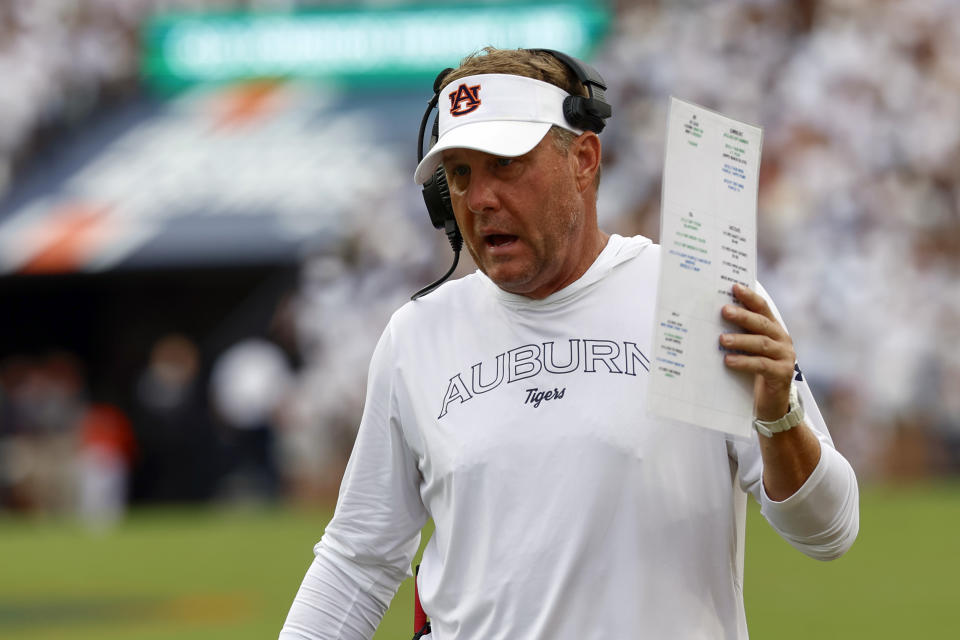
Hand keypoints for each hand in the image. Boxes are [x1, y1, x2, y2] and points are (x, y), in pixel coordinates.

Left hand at [719, 284, 795, 420]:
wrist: (771, 403)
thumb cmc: (754, 372)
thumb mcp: (746, 349)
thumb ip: (737, 334)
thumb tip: (709, 319)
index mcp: (773, 328)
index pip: (762, 308)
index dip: (749, 297)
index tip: (734, 287)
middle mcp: (781, 339)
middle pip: (761, 323)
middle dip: (742, 316)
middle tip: (724, 311)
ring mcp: (785, 356)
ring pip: (761, 344)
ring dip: (740, 340)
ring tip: (722, 339)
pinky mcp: (782, 374)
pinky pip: (762, 365)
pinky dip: (744, 362)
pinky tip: (729, 361)